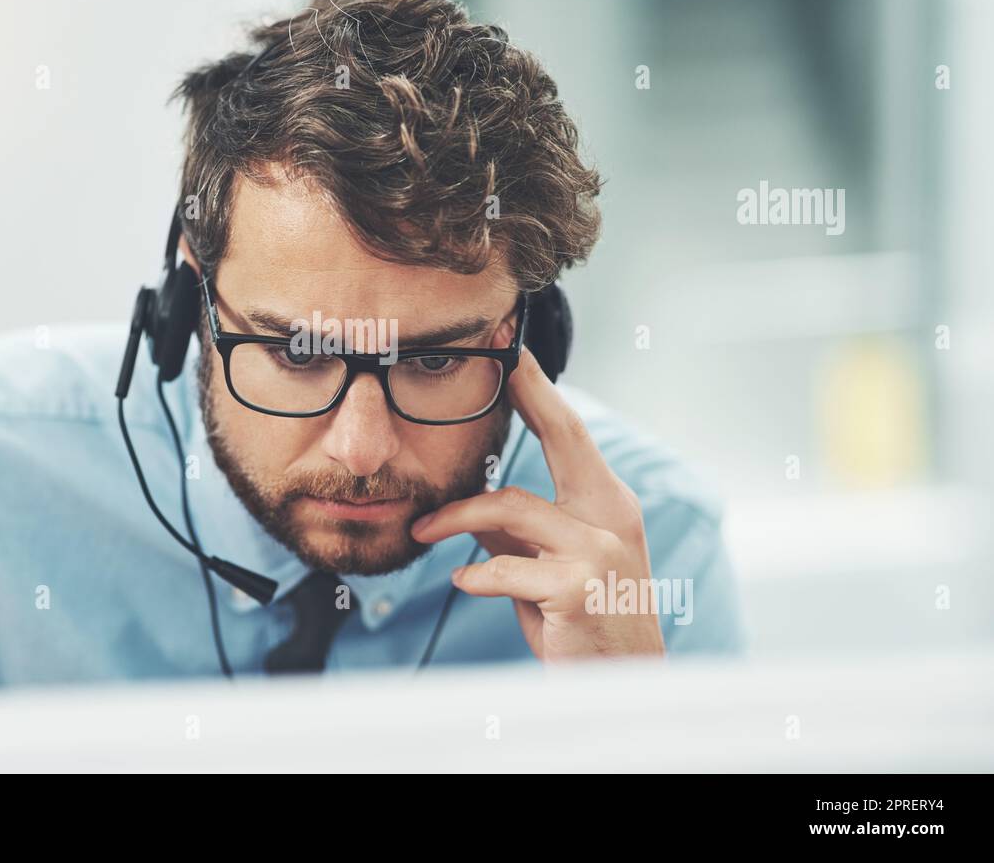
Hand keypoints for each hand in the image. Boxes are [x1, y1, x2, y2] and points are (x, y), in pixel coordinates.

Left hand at [411, 345, 664, 662]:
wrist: (621, 691)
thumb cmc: (582, 628)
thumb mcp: (546, 571)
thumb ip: (516, 533)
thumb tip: (470, 505)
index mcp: (608, 506)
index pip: (570, 435)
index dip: (540, 391)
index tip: (515, 352)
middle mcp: (613, 517)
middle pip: (564, 437)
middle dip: (529, 393)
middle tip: (497, 362)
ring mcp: (600, 550)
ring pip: (510, 508)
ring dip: (455, 517)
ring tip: (423, 531)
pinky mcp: (579, 588)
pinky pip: (504, 568)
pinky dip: (474, 575)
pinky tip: (461, 581)